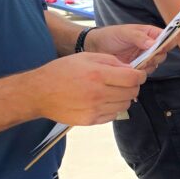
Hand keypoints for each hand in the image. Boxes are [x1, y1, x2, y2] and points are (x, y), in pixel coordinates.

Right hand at [30, 52, 146, 125]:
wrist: (39, 92)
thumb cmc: (62, 71)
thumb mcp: (86, 57)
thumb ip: (111, 61)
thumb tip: (130, 69)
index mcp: (97, 74)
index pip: (132, 78)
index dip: (140, 76)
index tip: (139, 74)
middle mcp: (98, 93)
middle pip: (131, 93)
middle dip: (133, 86)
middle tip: (126, 82)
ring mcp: (94, 109)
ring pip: (124, 105)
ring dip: (123, 97)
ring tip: (112, 91)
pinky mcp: (90, 120)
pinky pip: (113, 115)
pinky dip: (113, 108)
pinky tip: (103, 100)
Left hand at [85, 24, 167, 71]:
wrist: (96, 48)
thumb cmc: (111, 35)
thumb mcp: (124, 33)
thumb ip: (139, 37)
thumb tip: (153, 44)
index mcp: (150, 33)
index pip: (168, 36)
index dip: (168, 42)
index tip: (161, 47)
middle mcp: (150, 45)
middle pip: (163, 52)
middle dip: (156, 55)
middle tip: (147, 57)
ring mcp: (145, 57)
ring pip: (156, 63)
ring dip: (149, 64)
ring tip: (137, 63)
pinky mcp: (139, 67)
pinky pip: (147, 71)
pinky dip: (142, 71)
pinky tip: (133, 68)